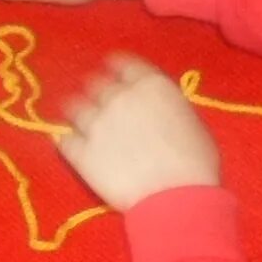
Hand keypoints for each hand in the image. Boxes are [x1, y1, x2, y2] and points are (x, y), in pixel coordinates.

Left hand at [55, 55, 220, 209]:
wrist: (177, 198)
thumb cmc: (197, 164)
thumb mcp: (192, 123)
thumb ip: (167, 108)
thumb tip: (157, 110)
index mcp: (151, 85)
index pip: (123, 63)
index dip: (115, 67)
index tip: (111, 70)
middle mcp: (119, 97)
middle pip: (96, 82)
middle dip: (96, 89)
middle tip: (96, 99)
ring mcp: (96, 124)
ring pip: (74, 107)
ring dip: (76, 111)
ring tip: (76, 118)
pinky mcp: (81, 153)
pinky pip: (64, 141)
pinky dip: (66, 141)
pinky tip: (68, 145)